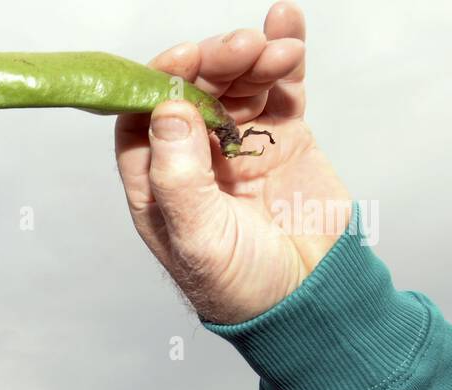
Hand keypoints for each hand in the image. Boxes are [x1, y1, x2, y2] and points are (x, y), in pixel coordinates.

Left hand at [114, 1, 353, 324]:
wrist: (309, 301)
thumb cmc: (242, 285)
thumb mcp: (199, 238)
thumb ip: (179, 177)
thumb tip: (166, 111)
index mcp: (157, 183)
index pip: (142, 119)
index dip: (158, 84)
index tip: (183, 60)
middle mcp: (192, 158)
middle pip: (190, 92)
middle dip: (211, 63)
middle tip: (238, 48)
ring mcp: (237, 144)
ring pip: (234, 83)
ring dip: (250, 57)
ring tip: (273, 49)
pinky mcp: (282, 138)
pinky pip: (279, 88)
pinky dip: (283, 56)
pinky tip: (287, 27)